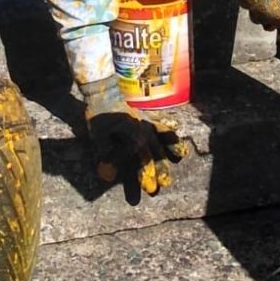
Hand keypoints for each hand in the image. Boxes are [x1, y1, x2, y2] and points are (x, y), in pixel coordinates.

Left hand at [78, 76, 185, 204]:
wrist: (103, 92)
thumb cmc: (100, 115)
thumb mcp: (98, 136)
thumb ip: (105, 155)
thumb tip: (109, 176)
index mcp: (134, 137)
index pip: (143, 161)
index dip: (146, 175)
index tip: (150, 189)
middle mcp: (144, 131)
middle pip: (156, 152)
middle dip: (161, 168)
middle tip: (166, 183)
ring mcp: (145, 122)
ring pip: (163, 136)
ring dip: (171, 147)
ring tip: (181, 155)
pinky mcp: (145, 115)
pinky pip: (160, 121)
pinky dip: (168, 125)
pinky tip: (176, 127)